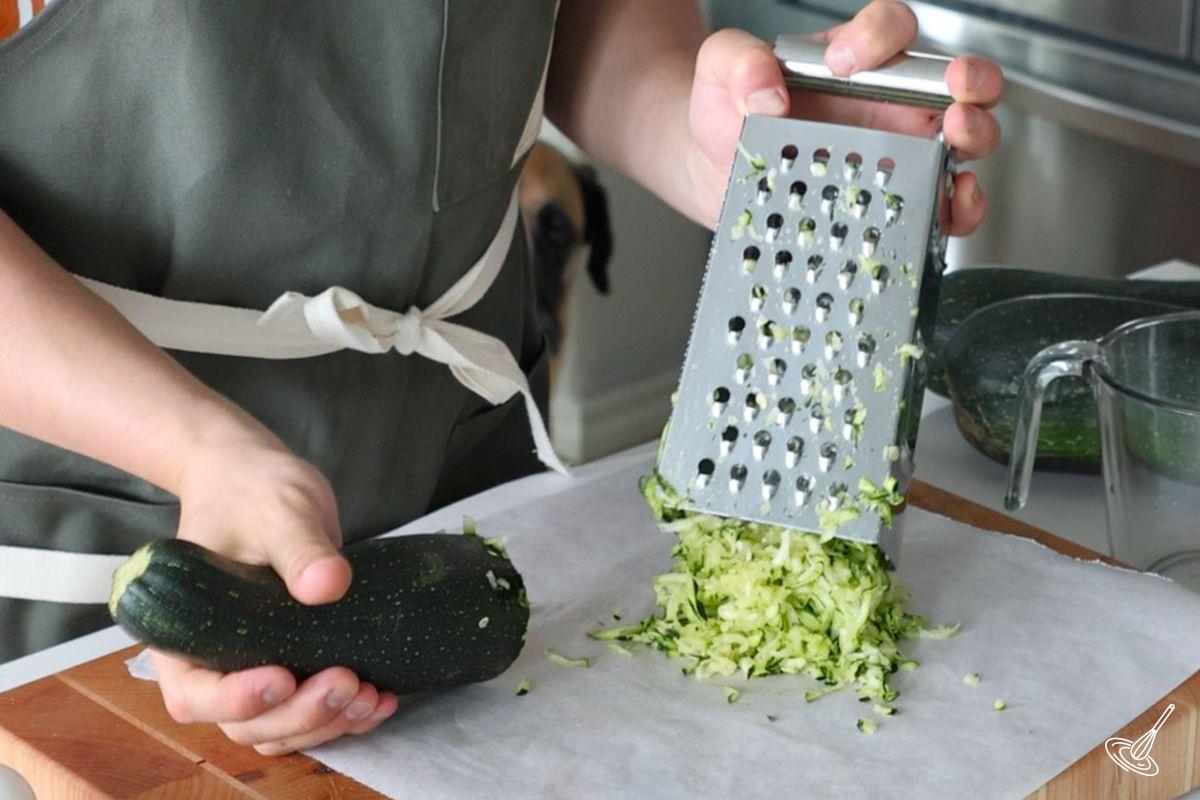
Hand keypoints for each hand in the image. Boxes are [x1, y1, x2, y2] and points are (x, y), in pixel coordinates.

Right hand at [150, 432, 397, 754]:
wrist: (259, 483)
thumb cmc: (253, 492)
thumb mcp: (280, 510)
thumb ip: (300, 548)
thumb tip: (327, 584)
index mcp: (185, 631)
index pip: (197, 693)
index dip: (238, 700)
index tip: (282, 677)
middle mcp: (213, 662)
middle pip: (246, 723)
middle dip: (300, 714)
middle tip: (348, 682)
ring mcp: (253, 668)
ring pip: (281, 728)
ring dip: (327, 723)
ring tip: (371, 696)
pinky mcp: (292, 663)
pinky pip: (310, 711)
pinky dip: (345, 716)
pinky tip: (381, 699)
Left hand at [685, 0, 1001, 232]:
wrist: (715, 171)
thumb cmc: (730, 113)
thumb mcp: (721, 72)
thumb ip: (737, 60)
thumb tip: (763, 87)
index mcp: (857, 59)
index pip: (891, 28)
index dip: (878, 37)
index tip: (844, 61)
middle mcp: (890, 101)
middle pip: (958, 80)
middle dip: (970, 81)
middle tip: (955, 90)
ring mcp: (899, 152)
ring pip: (964, 140)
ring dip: (974, 137)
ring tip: (957, 138)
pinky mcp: (895, 201)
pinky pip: (942, 206)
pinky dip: (957, 208)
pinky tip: (951, 202)